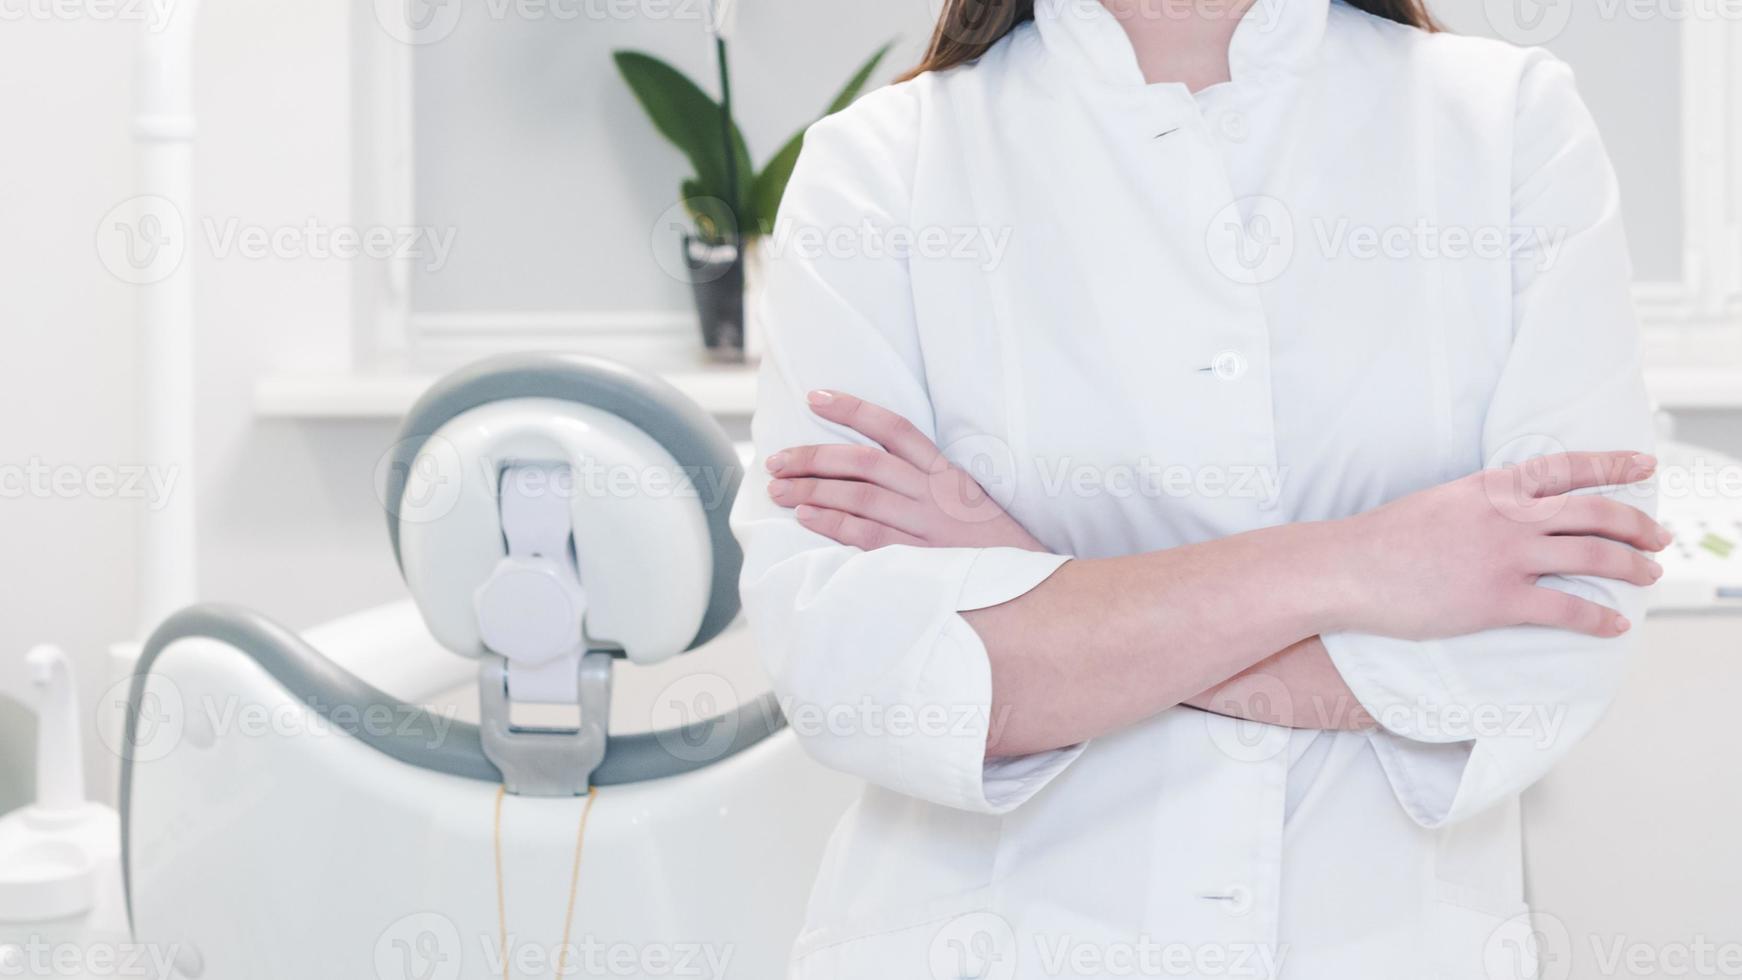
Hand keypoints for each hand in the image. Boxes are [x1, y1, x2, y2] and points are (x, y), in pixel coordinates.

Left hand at [765, 390, 1045, 551]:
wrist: (1028, 588)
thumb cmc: (990, 546)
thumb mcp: (966, 501)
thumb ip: (926, 483)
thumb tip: (870, 472)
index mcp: (945, 472)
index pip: (893, 427)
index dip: (852, 408)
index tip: (815, 396)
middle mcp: (934, 492)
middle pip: (864, 460)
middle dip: (814, 456)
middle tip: (777, 460)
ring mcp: (927, 525)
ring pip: (860, 496)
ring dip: (813, 490)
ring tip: (778, 490)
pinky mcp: (919, 558)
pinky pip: (868, 536)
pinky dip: (834, 524)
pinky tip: (806, 517)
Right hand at [1335, 451, 1668, 639]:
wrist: (1348, 568)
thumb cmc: (1384, 540)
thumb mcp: (1440, 501)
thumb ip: (1482, 504)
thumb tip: (1511, 515)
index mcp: (1493, 487)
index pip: (1568, 467)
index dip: (1614, 464)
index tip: (1645, 465)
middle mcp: (1508, 517)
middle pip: (1596, 513)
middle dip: (1638, 526)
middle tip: (1658, 538)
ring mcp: (1505, 558)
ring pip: (1593, 557)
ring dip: (1631, 567)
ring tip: (1648, 576)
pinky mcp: (1497, 601)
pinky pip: (1566, 610)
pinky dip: (1599, 619)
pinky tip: (1615, 626)